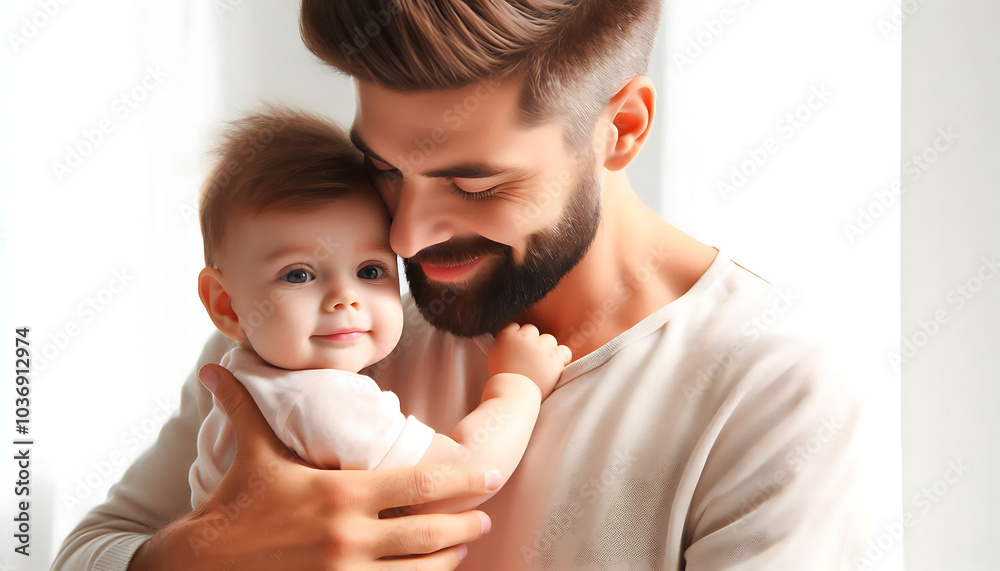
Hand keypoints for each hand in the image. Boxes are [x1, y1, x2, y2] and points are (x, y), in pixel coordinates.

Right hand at [128, 364, 494, 570]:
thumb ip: (245, 406)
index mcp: (339, 494)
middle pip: (428, 532)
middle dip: (464, 524)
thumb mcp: (250, 453)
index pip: (418, 486)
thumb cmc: (236, 504)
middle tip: (485, 517)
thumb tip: (217, 366)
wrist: (202, 564)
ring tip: (465, 546)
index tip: (491, 476)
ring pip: (417, 570)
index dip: (461, 481)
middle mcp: (349, 536)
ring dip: (447, 558)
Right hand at [487, 323, 571, 397]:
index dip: (519, 338)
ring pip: (548, 339)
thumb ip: (502, 344)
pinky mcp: (554, 357)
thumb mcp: (494, 357)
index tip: (519, 349)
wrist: (513, 395)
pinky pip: (564, 351)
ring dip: (547, 349)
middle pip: (532, 331)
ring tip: (542, 365)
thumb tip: (510, 340)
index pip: (515, 327)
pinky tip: (554, 366)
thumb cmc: (502, 381)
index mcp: (506, 337)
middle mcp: (523, 338)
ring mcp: (540, 346)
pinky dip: (561, 358)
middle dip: (532, 342)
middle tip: (531, 359)